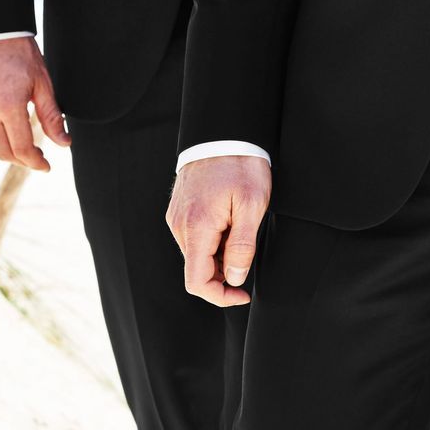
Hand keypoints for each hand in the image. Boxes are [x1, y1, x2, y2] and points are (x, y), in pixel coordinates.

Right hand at [0, 36, 67, 170]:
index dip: (35, 162)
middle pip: (2, 152)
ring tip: (16, 148)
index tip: (45, 165)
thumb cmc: (19, 52)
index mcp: (8, 105)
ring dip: (0, 153)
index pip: (21, 149)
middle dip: (21, 160)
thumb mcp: (42, 82)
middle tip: (35, 157)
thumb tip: (64, 143)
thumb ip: (51, 116)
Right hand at [166, 156, 272, 307]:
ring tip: (241, 227)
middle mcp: (179, 225)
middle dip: (224, 272)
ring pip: (196, 254)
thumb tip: (236, 278)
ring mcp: (176, 217)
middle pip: (197, 269)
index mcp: (197, 228)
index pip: (197, 282)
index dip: (220, 296)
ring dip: (220, 255)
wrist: (223, 132)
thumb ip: (242, 246)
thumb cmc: (241, 165)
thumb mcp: (253, 205)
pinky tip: (230, 221)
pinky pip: (194, 237)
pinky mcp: (179, 210)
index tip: (243, 294)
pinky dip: (213, 241)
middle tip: (250, 252)